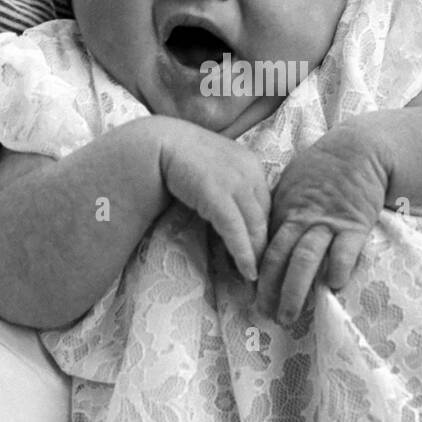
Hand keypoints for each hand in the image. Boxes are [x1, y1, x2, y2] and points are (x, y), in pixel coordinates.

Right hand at [156, 118, 270, 281]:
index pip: (265, 203)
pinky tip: (248, 272)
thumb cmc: (179, 158)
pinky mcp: (218, 195)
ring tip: (256, 277)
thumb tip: (236, 213)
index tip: (262, 251)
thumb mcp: (213, 168)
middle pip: (264, 216)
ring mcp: (235, 181)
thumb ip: (228, 185)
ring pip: (254, 226)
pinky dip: (244, 254)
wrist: (155, 145)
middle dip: (265, 245)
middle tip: (267, 271)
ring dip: (257, 254)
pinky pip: (236, 230)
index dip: (264, 230)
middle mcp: (249, 170)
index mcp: (250, 162)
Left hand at [257, 121, 389, 324]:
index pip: (266, 246)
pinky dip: (338, 269)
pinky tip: (333, 287)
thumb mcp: (290, 186)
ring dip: (295, 290)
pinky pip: (345, 251)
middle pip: (280, 258)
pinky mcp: (356, 225)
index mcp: (285, 211)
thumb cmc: (322, 168)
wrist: (357, 149)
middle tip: (266, 315)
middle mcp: (303, 219)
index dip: (256, 273)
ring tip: (290, 315)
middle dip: (270, 290)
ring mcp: (329, 223)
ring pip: (306, 259)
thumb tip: (261, 237)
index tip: (251, 297)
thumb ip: (279, 212)